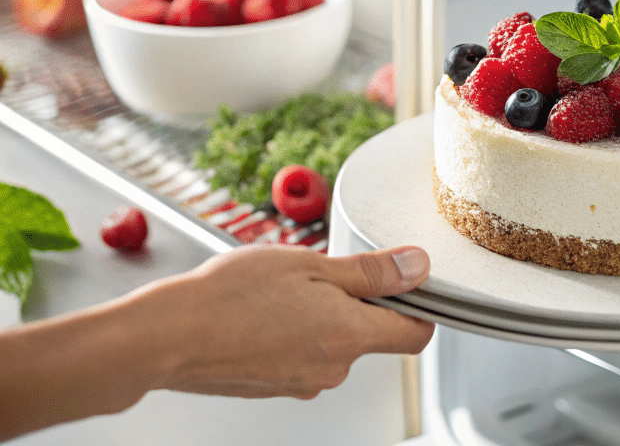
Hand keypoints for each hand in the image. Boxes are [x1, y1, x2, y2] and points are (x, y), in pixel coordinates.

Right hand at [145, 244, 434, 398]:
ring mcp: (303, 382)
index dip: (419, 305)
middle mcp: (332, 369)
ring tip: (282, 288)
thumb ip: (371, 271)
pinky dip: (296, 329)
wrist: (168, 336)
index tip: (407, 281)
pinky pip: (304, 353)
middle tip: (319, 270)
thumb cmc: (232, 295)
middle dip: (355, 299)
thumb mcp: (311, 264)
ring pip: (334, 341)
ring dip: (321, 312)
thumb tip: (417, 267)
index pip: (415, 335)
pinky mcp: (277, 386)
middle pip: (371, 333)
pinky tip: (265, 310)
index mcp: (348, 336)